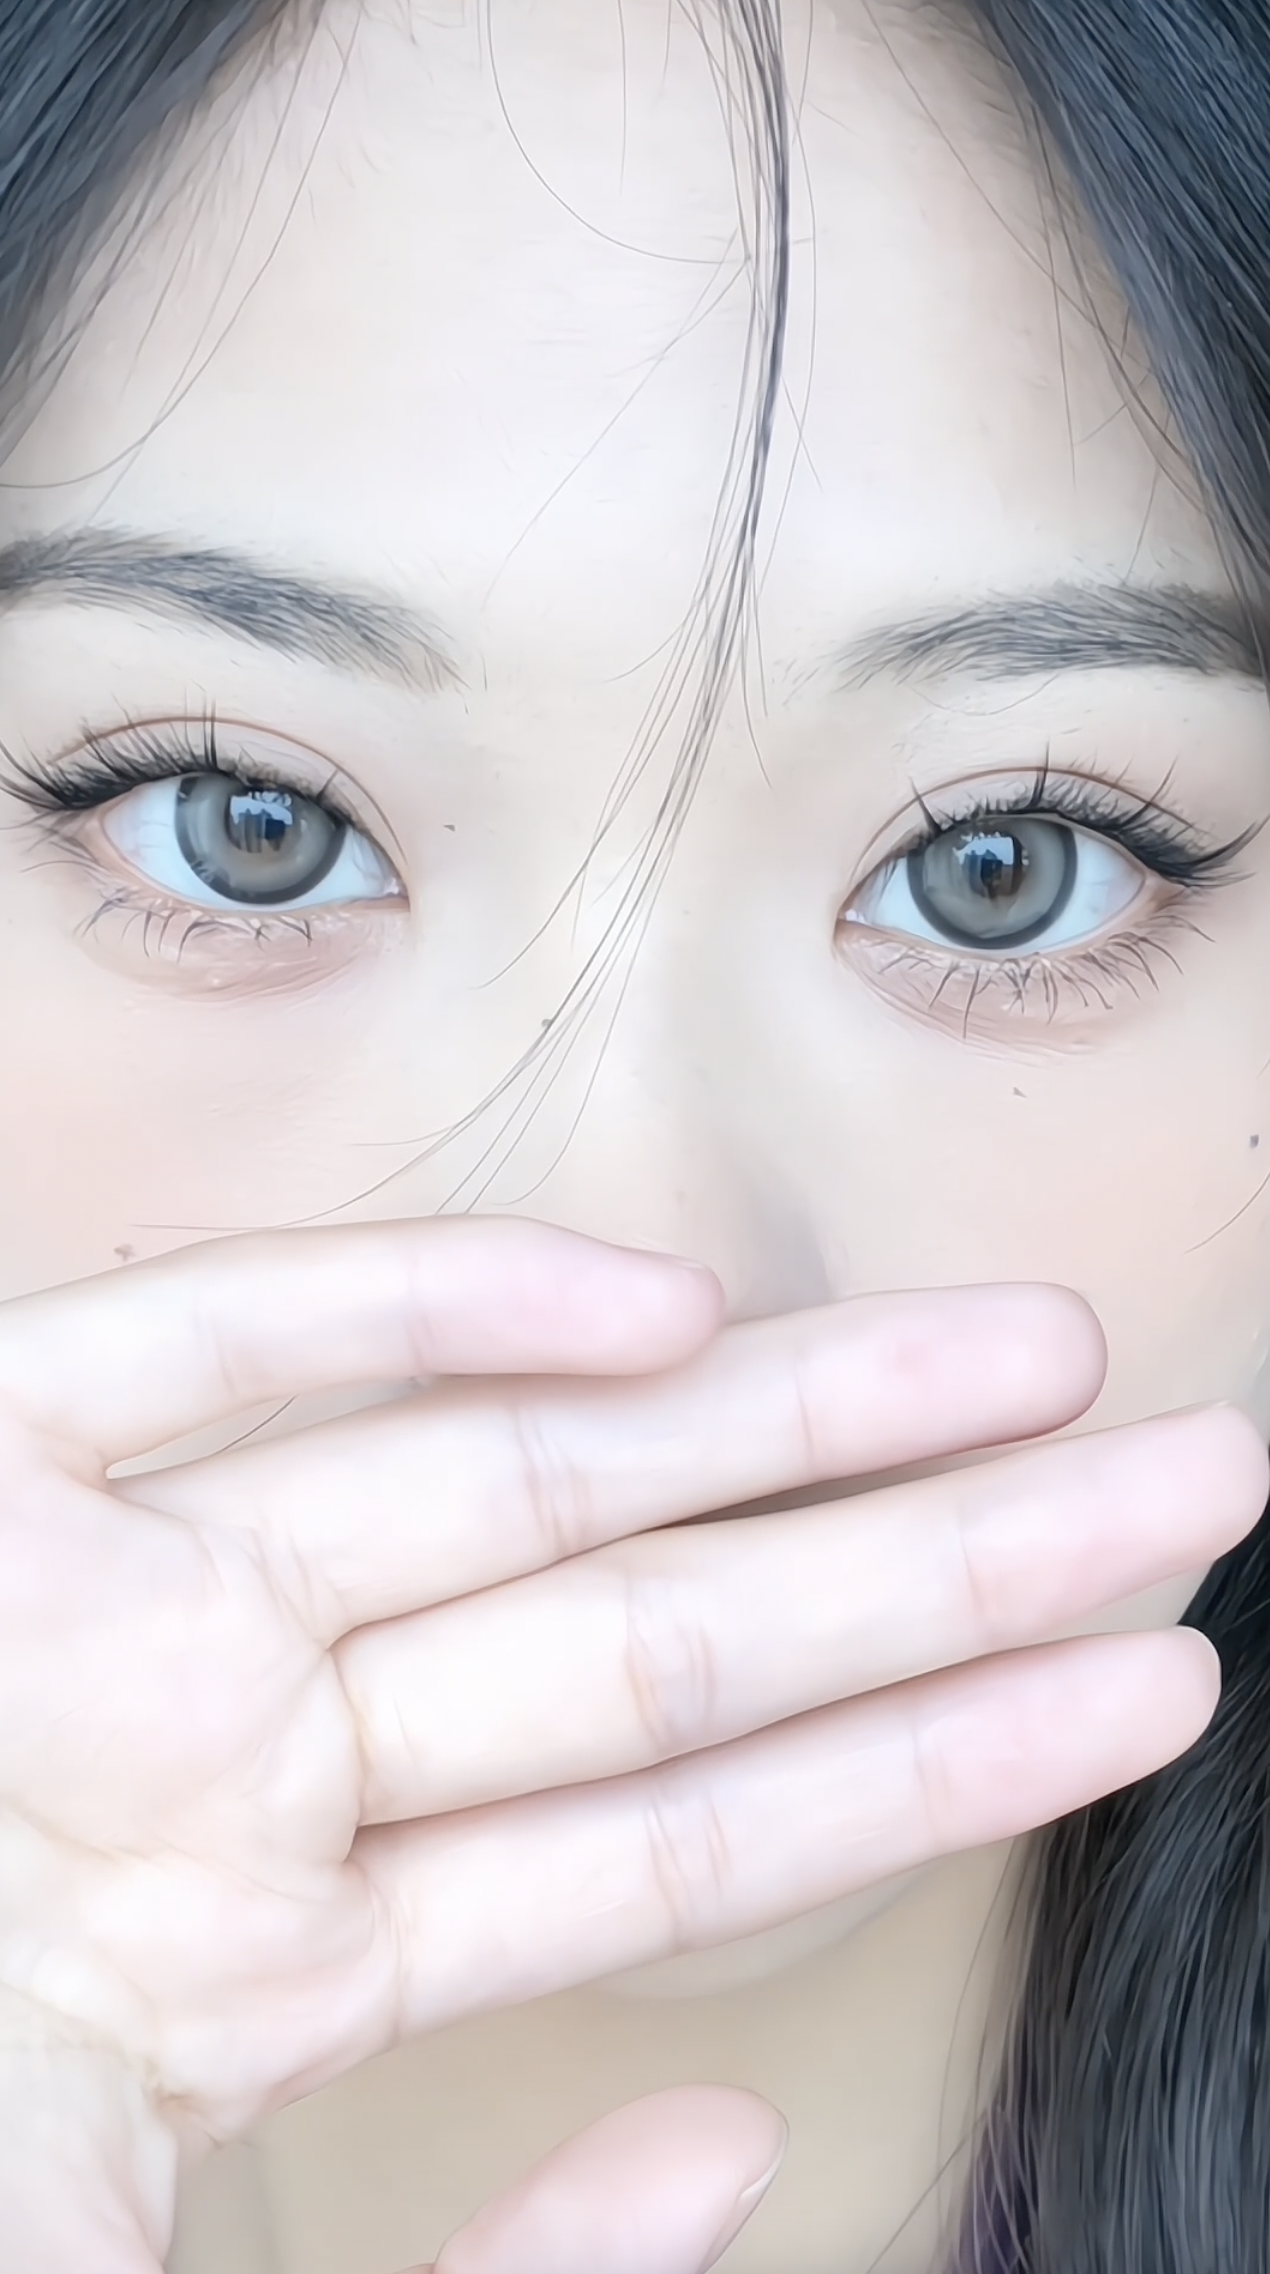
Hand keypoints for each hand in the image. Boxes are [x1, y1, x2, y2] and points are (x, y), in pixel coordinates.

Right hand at [0, 1218, 1261, 2269]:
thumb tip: (739, 2159)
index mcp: (261, 1953)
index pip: (690, 1836)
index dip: (938, 1750)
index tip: (1145, 1674)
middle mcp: (214, 1755)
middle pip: (658, 1641)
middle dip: (936, 1554)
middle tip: (1196, 1473)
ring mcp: (94, 1610)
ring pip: (506, 1484)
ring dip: (774, 1420)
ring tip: (1035, 1364)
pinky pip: (205, 1352)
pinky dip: (415, 1311)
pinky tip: (643, 1305)